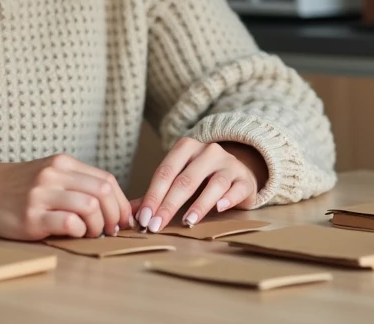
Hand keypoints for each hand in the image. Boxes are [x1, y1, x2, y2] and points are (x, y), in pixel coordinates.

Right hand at [0, 154, 131, 240]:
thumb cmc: (20, 188)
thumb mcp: (50, 176)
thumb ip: (78, 185)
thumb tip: (118, 205)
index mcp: (62, 164)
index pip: (106, 180)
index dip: (121, 203)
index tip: (123, 219)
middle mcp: (53, 175)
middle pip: (103, 192)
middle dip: (115, 216)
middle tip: (110, 230)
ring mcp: (41, 195)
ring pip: (90, 207)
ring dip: (98, 226)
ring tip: (90, 233)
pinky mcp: (31, 217)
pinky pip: (69, 223)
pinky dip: (79, 231)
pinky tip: (73, 234)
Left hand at [134, 138, 267, 232]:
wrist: (237, 171)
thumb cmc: (201, 178)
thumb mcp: (178, 179)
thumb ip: (155, 194)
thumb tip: (128, 213)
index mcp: (186, 148)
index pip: (165, 172)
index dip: (153, 196)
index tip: (143, 218)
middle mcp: (208, 152)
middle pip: (185, 179)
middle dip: (169, 205)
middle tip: (156, 226)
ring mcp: (228, 164)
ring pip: (214, 183)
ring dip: (199, 204)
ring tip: (188, 221)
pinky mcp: (245, 179)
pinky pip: (237, 188)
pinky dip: (228, 199)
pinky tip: (219, 209)